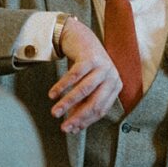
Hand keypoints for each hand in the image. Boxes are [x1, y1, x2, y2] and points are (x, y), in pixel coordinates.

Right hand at [48, 16, 120, 133]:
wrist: (81, 37)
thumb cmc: (85, 66)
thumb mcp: (88, 85)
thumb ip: (82, 105)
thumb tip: (73, 129)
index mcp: (115, 86)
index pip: (101, 110)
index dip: (85, 121)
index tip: (71, 130)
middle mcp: (112, 76)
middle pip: (95, 103)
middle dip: (77, 117)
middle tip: (63, 127)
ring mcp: (102, 66)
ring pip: (83, 90)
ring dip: (67, 103)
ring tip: (54, 112)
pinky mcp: (89, 58)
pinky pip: (74, 76)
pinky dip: (62, 87)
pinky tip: (52, 94)